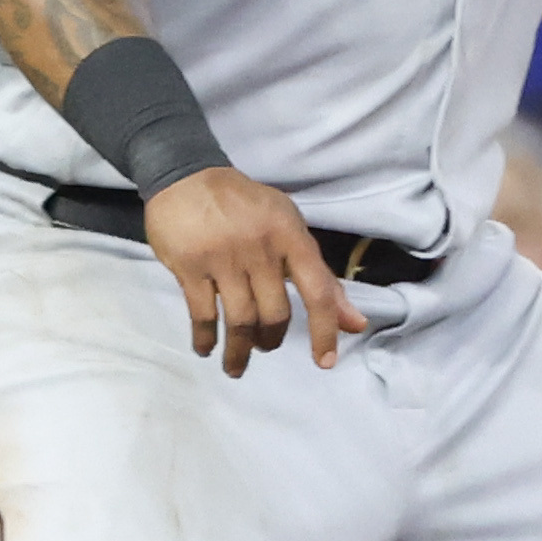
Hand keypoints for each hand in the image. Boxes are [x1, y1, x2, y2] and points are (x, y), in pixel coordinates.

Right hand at [141, 166, 362, 378]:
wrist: (186, 177)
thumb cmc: (245, 207)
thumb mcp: (289, 229)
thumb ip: (321, 278)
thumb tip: (355, 323)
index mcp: (290, 237)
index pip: (318, 291)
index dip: (325, 330)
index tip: (325, 362)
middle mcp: (260, 249)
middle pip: (274, 313)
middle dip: (271, 340)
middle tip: (264, 346)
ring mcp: (223, 258)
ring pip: (240, 319)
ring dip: (239, 351)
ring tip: (237, 363)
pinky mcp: (189, 266)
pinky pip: (202, 314)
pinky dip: (206, 338)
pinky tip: (206, 348)